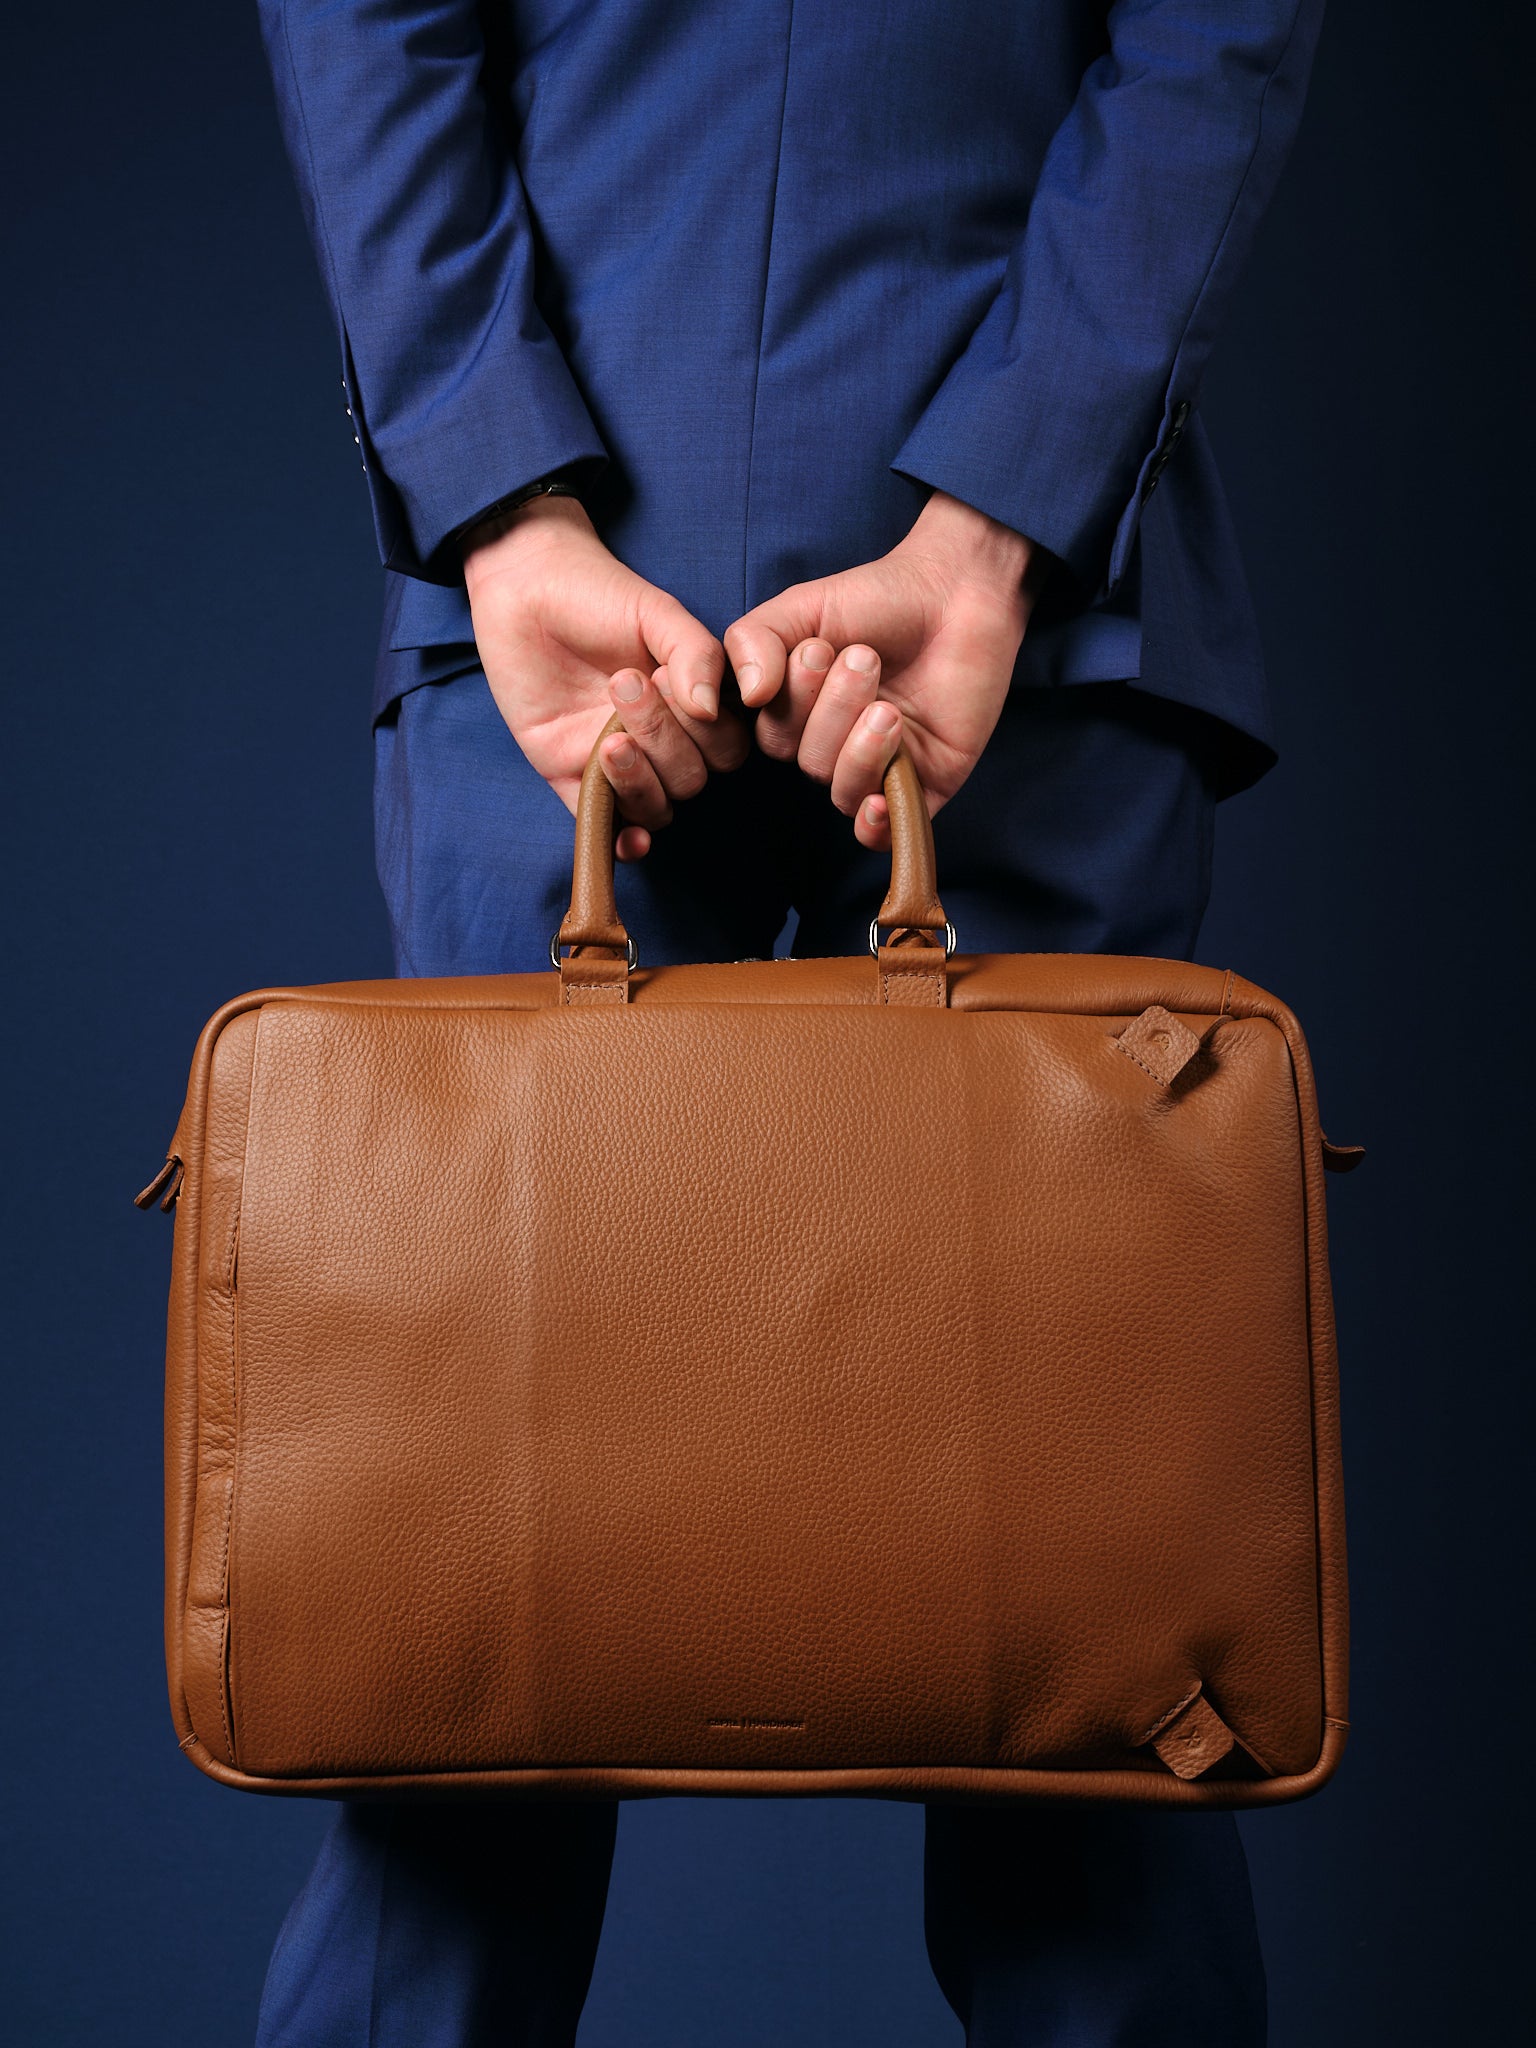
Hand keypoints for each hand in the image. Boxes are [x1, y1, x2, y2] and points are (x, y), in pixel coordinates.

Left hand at [462, 494, 746, 859]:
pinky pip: (604, 824)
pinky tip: (628, 838)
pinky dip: (622, 841)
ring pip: (655, 807)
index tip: (666, 675)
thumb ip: (696, 653)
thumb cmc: (595, 592)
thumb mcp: (656, 613)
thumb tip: (712, 709)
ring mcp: (616, 761)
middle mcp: (660, 740)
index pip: (725, 748)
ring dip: (642, 783)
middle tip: (624, 685)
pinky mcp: (569, 775)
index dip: (706, 728)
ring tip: (610, 740)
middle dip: (664, 740)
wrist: (523, 586)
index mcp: (690, 706)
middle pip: (690, 779)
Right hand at [723, 492, 1049, 847]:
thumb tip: (748, 696)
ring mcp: (880, 768)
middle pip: (810, 762)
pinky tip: (880, 802)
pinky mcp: (924, 784)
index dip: (793, 701)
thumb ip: (753, 640)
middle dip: (834, 711)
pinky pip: (885, 832)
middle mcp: (836, 745)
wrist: (958, 594)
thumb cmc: (879, 598)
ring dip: (861, 750)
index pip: (774, 736)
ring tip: (889, 708)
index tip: (819, 649)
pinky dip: (874, 825)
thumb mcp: (801, 608)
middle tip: (866, 659)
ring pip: (845, 791)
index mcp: (801, 713)